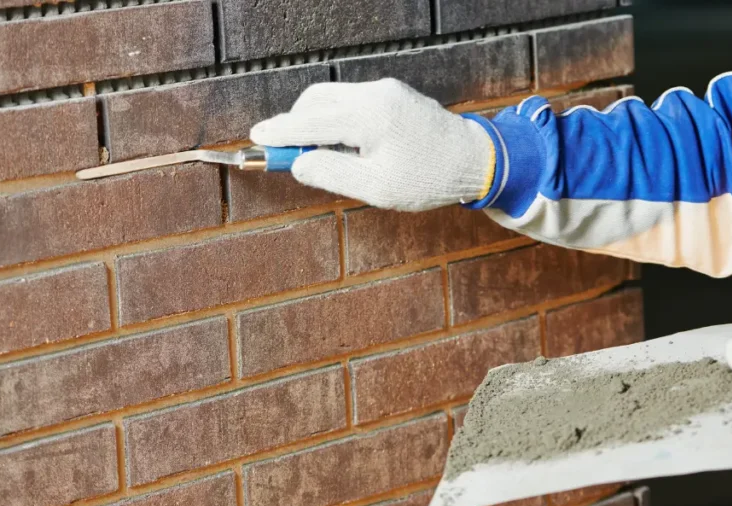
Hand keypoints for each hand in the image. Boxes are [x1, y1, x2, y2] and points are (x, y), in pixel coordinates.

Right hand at [250, 78, 493, 211]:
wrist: (475, 161)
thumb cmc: (428, 179)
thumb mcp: (376, 188)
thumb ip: (332, 173)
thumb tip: (297, 164)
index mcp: (369, 117)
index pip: (309, 122)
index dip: (279, 132)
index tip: (256, 137)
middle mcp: (375, 94)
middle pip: (316, 101)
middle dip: (295, 125)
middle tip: (284, 154)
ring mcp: (386, 91)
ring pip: (333, 98)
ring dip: (316, 121)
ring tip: (318, 156)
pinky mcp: (394, 95)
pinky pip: (353, 101)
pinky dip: (337, 118)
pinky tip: (343, 145)